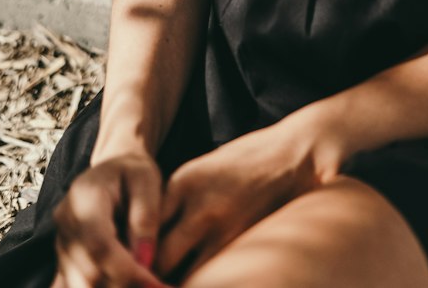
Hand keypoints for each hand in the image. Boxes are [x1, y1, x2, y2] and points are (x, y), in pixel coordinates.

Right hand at [50, 152, 170, 287]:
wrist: (112, 170)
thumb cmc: (133, 171)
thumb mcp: (147, 180)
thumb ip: (146, 217)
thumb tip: (144, 260)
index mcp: (84, 198)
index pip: (100, 245)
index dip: (127, 272)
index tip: (156, 284)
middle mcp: (65, 224)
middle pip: (89, 273)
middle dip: (125, 285)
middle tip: (157, 286)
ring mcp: (61, 245)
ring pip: (82, 286)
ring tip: (145, 282)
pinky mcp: (65, 261)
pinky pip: (79, 286)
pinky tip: (128, 283)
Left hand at [155, 110, 340, 281]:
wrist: (295, 152)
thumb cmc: (247, 162)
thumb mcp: (203, 170)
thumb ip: (178, 201)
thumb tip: (154, 235)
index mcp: (182, 183)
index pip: (145, 228)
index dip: (137, 252)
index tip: (133, 266)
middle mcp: (198, 206)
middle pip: (159, 258)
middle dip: (150, 276)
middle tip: (144, 285)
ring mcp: (224, 227)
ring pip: (187, 275)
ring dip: (176, 282)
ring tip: (166, 287)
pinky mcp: (247, 242)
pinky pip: (216, 274)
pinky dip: (207, 282)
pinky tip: (207, 282)